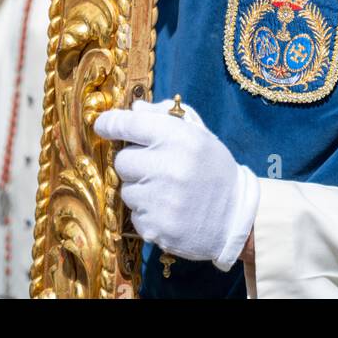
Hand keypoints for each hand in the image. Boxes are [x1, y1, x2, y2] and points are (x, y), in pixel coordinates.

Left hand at [94, 99, 259, 270]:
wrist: (234, 216)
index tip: (102, 124)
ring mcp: (161, 201)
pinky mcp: (156, 228)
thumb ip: (165, 117)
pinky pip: (134, 215)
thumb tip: (134, 109)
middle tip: (153, 167)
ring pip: (126, 190)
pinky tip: (167, 210)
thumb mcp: (198, 134)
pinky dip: (146, 212)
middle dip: (133, 162)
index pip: (131, 124)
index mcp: (180, 138)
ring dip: (139, 189)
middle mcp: (168, 167)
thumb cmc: (213, 169)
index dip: (111, 123)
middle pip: (122, 160)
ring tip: (164, 191)